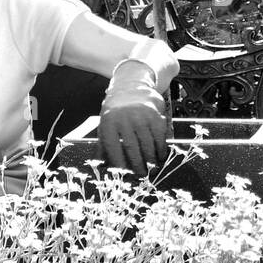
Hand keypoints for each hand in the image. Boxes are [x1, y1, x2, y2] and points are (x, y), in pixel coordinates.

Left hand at [99, 60, 167, 174]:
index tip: (126, 176)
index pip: (114, 150)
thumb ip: (103, 146)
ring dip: (152, 160)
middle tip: (142, 176)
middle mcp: (124, 119)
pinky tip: (160, 156)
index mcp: (108, 123)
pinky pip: (160, 137)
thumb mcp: (105, 125)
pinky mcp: (155, 115)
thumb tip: (102, 168)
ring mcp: (141, 116)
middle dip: (139, 166)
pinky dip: (161, 149)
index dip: (120, 165)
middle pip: (133, 149)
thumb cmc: (115, 112)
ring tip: (153, 169)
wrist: (131, 86)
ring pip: (148, 145)